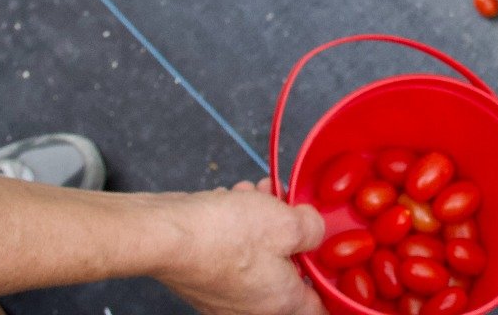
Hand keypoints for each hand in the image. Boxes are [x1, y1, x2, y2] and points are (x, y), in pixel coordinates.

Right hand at [156, 180, 326, 314]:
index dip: (329, 282)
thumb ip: (314, 229)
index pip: (319, 306)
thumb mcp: (288, 222)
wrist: (166, 234)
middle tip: (289, 206)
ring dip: (263, 221)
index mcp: (281, 303)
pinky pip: (234, 251)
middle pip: (288, 270)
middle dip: (291, 232)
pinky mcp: (205, 278)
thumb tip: (314, 229)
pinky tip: (233, 199)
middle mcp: (252, 308)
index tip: (331, 259)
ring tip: (256, 194)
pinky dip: (238, 225)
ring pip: (260, 254)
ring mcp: (225, 296)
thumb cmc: (225, 234)